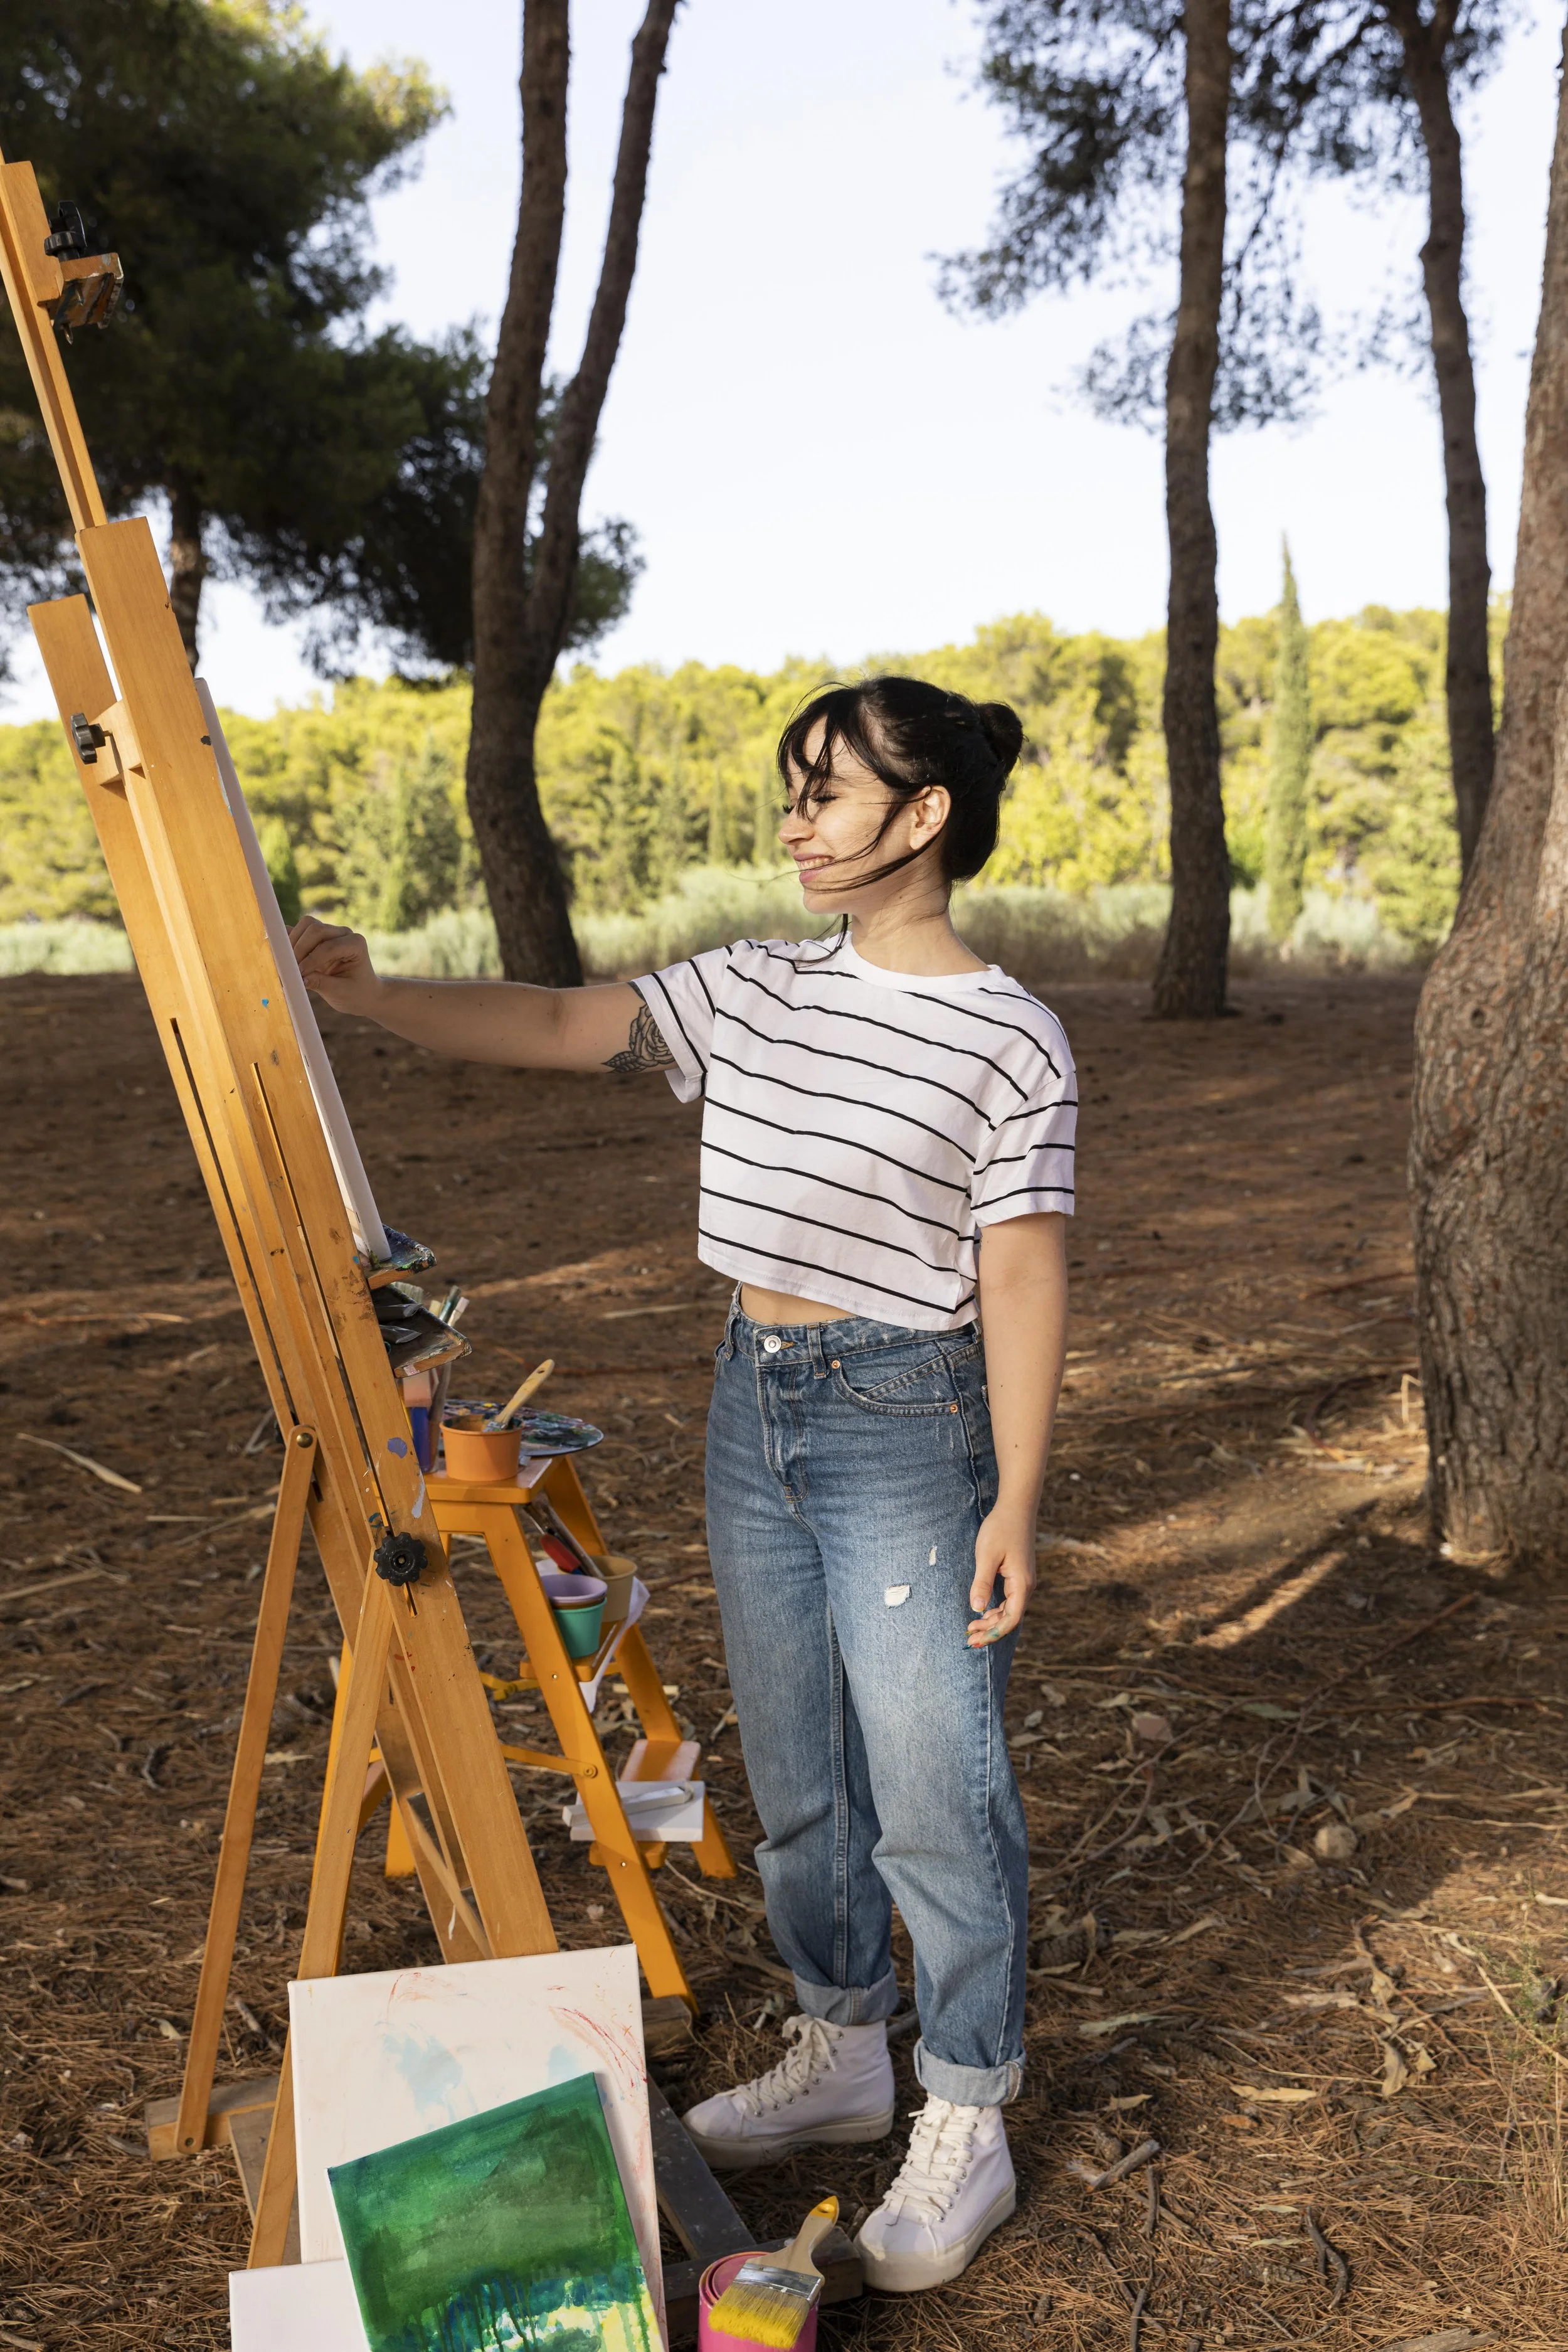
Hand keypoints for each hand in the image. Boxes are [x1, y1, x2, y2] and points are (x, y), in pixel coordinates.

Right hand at [290, 913, 374, 1003]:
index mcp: (356, 944)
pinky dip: (290, 941)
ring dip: (294, 943)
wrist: (364, 993)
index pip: (329, 946)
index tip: (299, 974)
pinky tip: (284, 957)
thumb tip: (297, 977)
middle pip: (315, 929)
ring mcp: (331, 932)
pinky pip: (301, 932)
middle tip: (291, 969)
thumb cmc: (357, 993)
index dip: (311, 959)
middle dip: (300, 948)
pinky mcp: (319, 938)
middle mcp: (344, 933)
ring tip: (289, 965)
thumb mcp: (341, 992)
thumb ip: (320, 983)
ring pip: (306, 925)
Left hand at [967, 1503, 1035, 1647]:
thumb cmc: (1001, 1528)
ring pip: (1009, 1610)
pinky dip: (995, 1609)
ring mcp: (1023, 1581)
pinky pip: (1008, 1600)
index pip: (1011, 1620)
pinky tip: (982, 1611)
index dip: (992, 1633)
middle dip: (990, 1630)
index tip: (974, 1640)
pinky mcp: (1018, 1575)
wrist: (1016, 1507)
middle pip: (1010, 1618)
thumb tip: (976, 1609)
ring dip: (991, 1620)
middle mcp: (1026, 1586)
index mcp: (1022, 1584)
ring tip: (971, 1626)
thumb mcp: (987, 1556)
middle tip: (968, 1638)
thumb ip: (982, 1583)